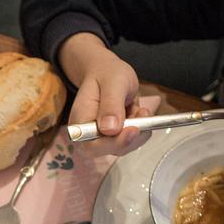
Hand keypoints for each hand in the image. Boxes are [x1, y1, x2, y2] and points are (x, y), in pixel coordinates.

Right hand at [58, 33, 152, 156]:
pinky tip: (139, 113)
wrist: (108, 73)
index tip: (133, 129)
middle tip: (143, 115)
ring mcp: (101, 137)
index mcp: (80, 121)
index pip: (91, 144)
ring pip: (123, 147)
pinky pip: (131, 142)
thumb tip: (109, 129)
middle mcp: (88, 133)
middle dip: (130, 138)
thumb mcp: (113, 82)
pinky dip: (141, 129)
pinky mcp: (114, 137)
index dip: (112, 143)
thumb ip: (110, 104)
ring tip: (141, 109)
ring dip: (139, 131)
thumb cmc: (107, 74)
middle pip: (107, 150)